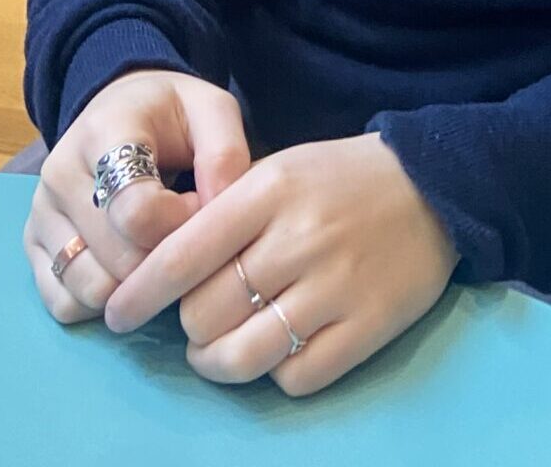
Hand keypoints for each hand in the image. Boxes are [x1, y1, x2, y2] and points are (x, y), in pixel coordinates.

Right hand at [21, 69, 249, 324]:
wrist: (119, 108)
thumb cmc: (170, 114)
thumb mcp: (211, 110)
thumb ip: (225, 155)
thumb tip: (219, 216)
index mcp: (104, 133)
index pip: (135, 210)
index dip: (179, 224)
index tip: (196, 207)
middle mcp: (60, 174)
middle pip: (118, 259)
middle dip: (163, 259)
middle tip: (181, 233)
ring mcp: (40, 214)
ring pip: (90, 289)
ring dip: (133, 287)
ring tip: (152, 248)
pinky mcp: (32, 246)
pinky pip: (63, 305)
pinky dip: (100, 303)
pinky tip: (124, 269)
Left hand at [104, 134, 456, 396]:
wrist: (434, 183)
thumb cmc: (339, 177)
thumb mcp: (276, 172)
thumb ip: (223, 215)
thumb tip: (161, 274)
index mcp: (269, 191)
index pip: (184, 253)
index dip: (140, 293)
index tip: (117, 315)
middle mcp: (299, 238)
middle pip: (208, 312)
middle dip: (189, 327)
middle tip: (196, 322)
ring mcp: (336, 286)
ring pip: (245, 355)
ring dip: (218, 364)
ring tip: (219, 352)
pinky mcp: (369, 326)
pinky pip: (296, 378)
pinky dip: (274, 376)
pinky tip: (276, 354)